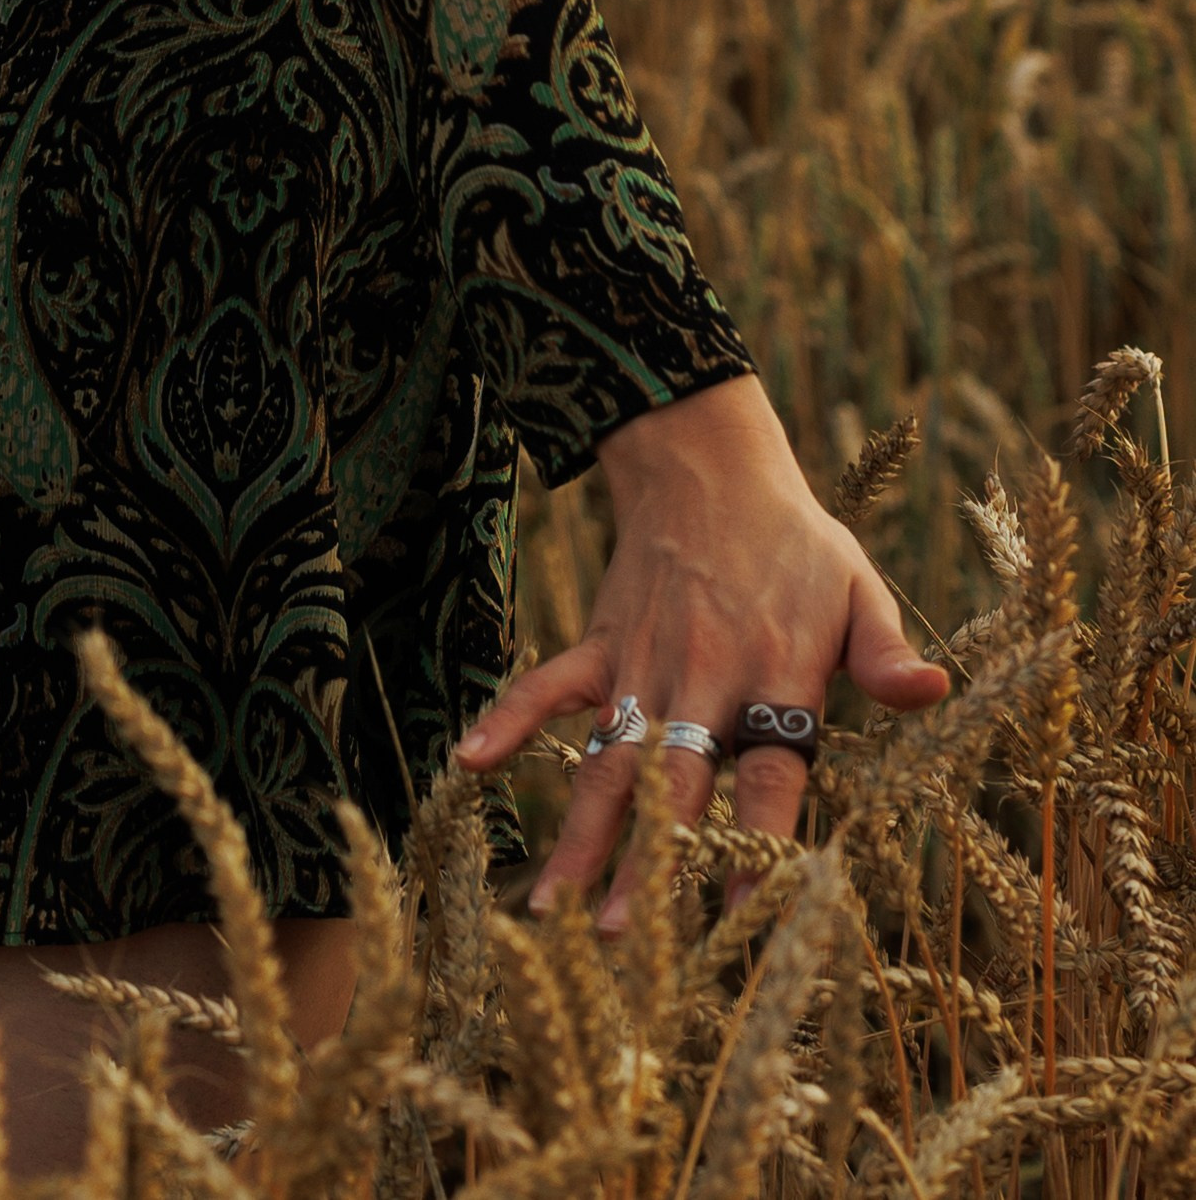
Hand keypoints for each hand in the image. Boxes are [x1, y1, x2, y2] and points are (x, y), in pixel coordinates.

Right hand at [454, 373, 947, 928]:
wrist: (708, 462)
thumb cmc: (795, 542)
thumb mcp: (857, 587)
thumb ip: (885, 651)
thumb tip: (935, 692)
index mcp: (773, 674)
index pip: (766, 775)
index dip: (751, 840)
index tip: (734, 908)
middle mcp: (703, 675)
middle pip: (674, 783)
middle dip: (649, 863)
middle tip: (626, 941)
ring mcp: (642, 660)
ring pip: (609, 757)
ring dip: (582, 831)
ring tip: (555, 907)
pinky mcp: (600, 640)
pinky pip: (548, 684)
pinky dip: (508, 719)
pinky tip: (469, 766)